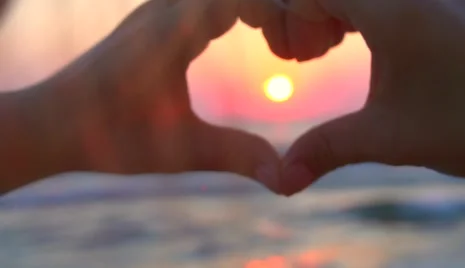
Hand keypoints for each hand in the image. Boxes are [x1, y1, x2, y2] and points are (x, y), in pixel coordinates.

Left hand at [30, 0, 279, 191]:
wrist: (51, 123)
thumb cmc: (110, 134)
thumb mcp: (182, 148)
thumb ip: (237, 156)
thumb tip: (285, 178)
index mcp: (176, 28)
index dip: (279, 15)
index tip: (295, 53)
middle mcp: (165, 8)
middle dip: (271, 12)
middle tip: (291, 49)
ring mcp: (155, 12)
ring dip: (250, 10)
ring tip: (276, 43)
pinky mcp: (149, 22)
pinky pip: (201, 2)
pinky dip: (230, 12)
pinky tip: (239, 36)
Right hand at [255, 0, 464, 194]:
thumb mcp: (390, 137)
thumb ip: (328, 149)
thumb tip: (283, 178)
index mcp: (390, 8)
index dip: (290, 19)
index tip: (298, 59)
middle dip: (307, 15)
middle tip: (308, 55)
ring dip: (333, 12)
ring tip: (330, 48)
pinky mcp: (442, 5)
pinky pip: (385, 0)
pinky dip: (360, 11)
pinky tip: (362, 40)